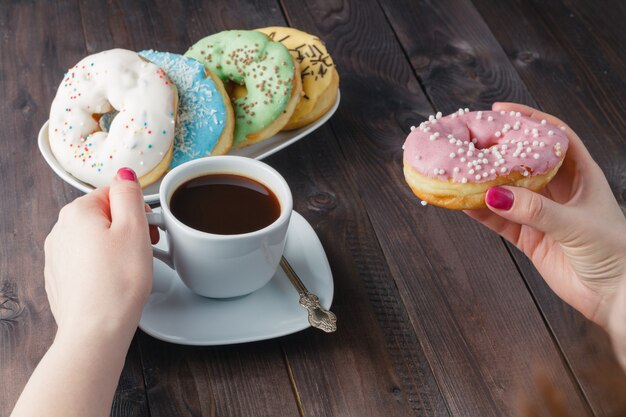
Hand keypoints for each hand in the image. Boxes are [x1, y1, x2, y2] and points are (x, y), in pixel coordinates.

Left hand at [44, 168, 157, 338]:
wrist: (96, 331)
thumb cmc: (117, 283)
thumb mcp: (134, 228)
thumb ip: (130, 193)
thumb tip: (124, 173)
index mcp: (77, 212)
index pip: (114, 194)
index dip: (138, 211)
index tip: (149, 230)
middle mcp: (60, 231)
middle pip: (104, 216)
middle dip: (128, 229)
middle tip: (145, 250)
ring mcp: (57, 257)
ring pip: (95, 240)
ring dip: (116, 248)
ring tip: (131, 269)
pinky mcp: (60, 279)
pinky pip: (87, 262)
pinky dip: (103, 267)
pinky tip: (115, 282)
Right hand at [465, 103, 625, 327]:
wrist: (617, 297)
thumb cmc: (614, 252)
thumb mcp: (576, 224)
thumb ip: (535, 210)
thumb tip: (494, 194)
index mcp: (581, 175)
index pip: (554, 136)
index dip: (529, 119)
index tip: (500, 110)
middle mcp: (560, 191)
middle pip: (524, 161)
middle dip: (498, 149)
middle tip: (471, 140)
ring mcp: (542, 215)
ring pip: (507, 192)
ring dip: (484, 183)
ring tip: (458, 172)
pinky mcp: (530, 239)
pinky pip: (500, 221)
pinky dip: (481, 213)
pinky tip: (463, 204)